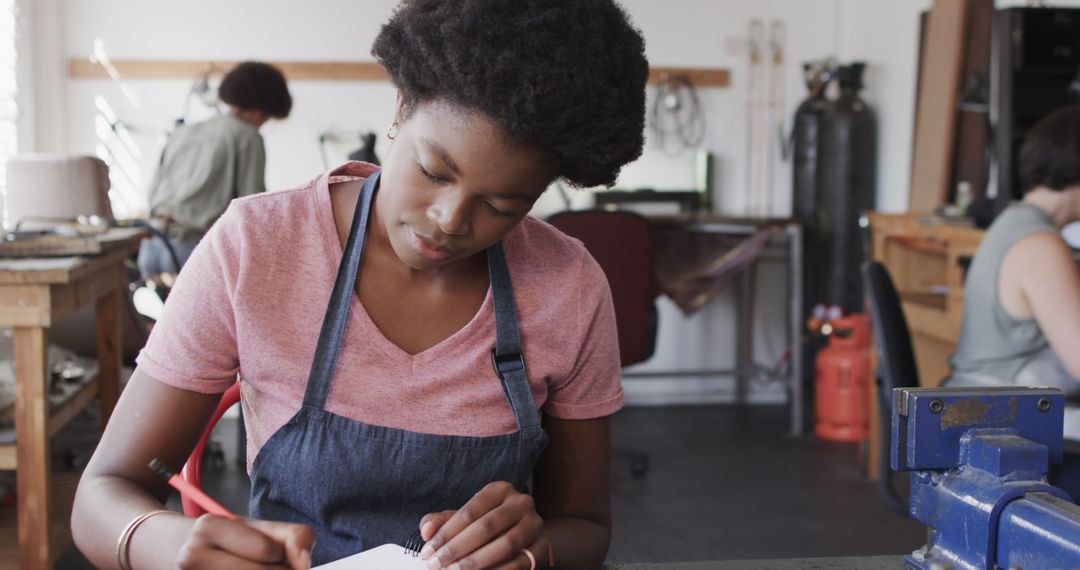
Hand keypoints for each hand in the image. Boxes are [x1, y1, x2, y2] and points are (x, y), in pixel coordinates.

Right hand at [176, 514, 314, 569]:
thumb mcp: (256, 527)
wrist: (175, 550)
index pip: (267, 550)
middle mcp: (193, 556)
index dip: (280, 554)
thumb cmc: (226, 538)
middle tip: (271, 566)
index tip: (272, 553)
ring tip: (255, 569)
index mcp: (209, 527)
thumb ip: (292, 536)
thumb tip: (305, 561)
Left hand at [418, 481, 549, 569]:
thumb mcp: (465, 520)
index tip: (427, 552)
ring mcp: (535, 524)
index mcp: (500, 490)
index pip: (469, 512)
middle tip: (436, 565)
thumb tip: (426, 530)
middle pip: (486, 527)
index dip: (446, 533)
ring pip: (504, 545)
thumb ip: (442, 522)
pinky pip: (519, 563)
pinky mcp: (542, 547)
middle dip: (457, 549)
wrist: (525, 536)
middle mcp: (521, 503)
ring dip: (475, 562)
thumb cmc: (489, 526)